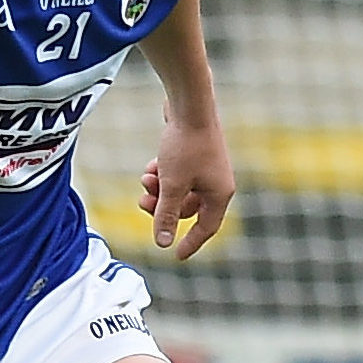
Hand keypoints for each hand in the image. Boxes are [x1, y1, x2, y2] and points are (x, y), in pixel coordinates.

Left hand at [139, 114, 235, 260]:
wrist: (190, 105)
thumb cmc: (185, 146)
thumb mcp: (171, 185)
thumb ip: (167, 215)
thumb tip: (164, 243)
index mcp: (220, 194)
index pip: (207, 228)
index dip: (191, 243)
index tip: (177, 256)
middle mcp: (217, 183)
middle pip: (188, 209)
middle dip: (163, 207)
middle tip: (142, 203)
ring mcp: (208, 169)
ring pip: (179, 192)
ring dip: (159, 190)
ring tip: (146, 179)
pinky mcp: (195, 156)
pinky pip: (177, 176)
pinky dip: (163, 175)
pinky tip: (151, 167)